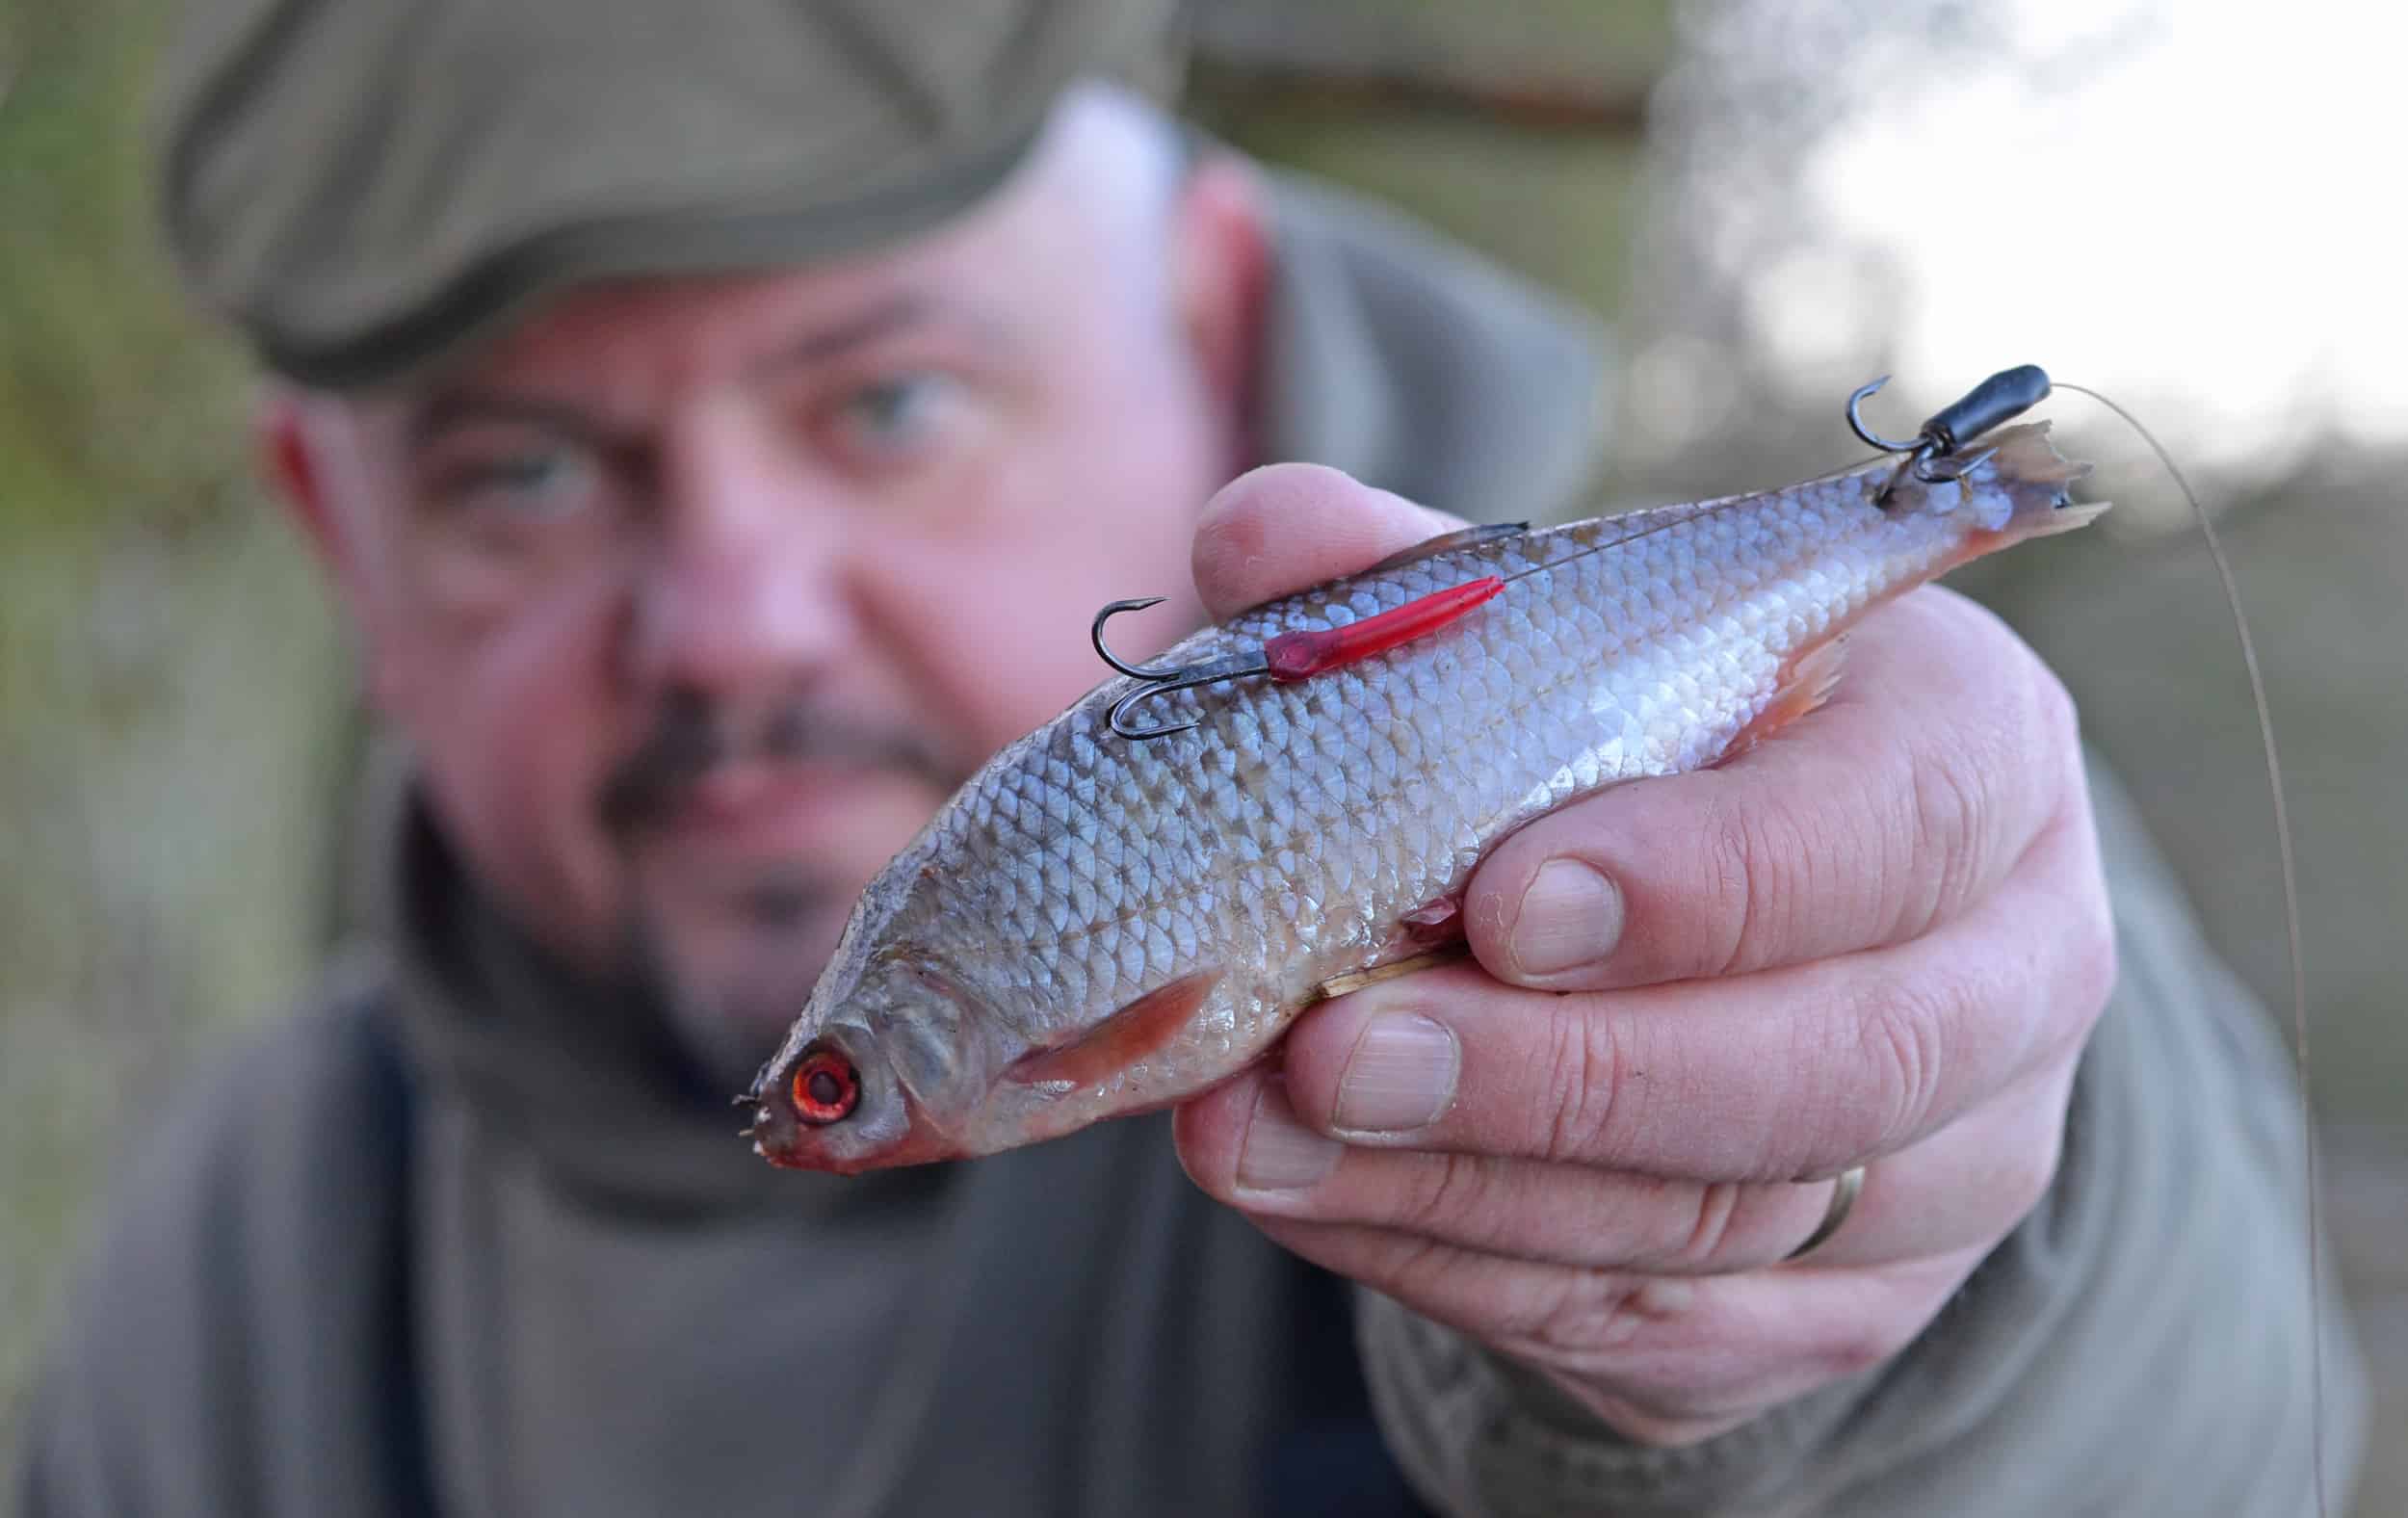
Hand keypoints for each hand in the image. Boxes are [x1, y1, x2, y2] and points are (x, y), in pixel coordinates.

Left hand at [1172, 464, 2117, 1444]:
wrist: (1763, 938)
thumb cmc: (1667, 747)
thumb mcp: (1585, 636)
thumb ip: (1432, 588)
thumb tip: (1258, 534)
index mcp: (1974, 759)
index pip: (1888, 828)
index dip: (1702, 882)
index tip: (1498, 904)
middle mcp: (2008, 974)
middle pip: (1833, 1068)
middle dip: (1558, 1077)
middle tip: (1331, 1055)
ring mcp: (1947, 1170)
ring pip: (1726, 1224)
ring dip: (1465, 1191)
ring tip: (1255, 1135)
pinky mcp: (1843, 1309)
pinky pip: (1659, 1329)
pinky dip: (1462, 1272)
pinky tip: (1316, 1200)